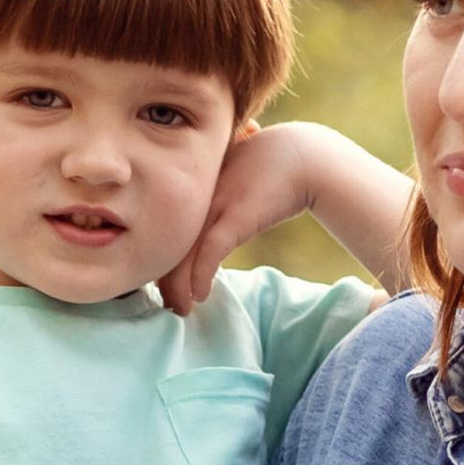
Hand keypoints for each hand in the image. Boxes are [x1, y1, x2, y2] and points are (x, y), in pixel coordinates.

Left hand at [158, 121, 324, 315]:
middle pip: (168, 245)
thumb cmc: (270, 168)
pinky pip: (210, 251)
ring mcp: (215, 206)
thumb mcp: (233, 182)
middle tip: (167, 304)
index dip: (160, 258)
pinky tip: (200, 294)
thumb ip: (216, 201)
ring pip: (184, 253)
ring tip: (181, 308)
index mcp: (192, 190)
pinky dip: (201, 276)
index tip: (161, 282)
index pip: (165, 230)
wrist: (302, 156)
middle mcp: (197, 198)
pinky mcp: (236, 216)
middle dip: (165, 280)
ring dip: (179, 287)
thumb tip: (212, 230)